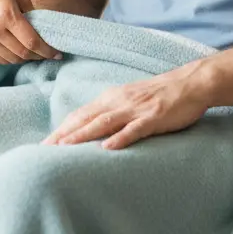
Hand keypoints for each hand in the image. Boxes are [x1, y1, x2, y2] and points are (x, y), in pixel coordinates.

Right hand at [0, 0, 61, 64]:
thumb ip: (30, 12)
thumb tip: (41, 29)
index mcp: (8, 15)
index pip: (32, 41)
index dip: (46, 51)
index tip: (57, 54)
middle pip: (22, 53)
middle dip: (39, 56)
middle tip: (48, 54)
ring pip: (11, 59)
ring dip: (25, 59)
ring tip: (34, 54)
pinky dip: (11, 59)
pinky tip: (18, 53)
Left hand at [42, 62, 210, 149]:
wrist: (190, 83)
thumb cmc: (160, 94)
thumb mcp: (130, 99)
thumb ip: (112, 112)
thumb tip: (92, 128)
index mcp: (112, 98)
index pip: (80, 114)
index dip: (62, 129)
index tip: (44, 144)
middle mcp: (119, 101)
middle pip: (85, 118)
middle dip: (64, 135)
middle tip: (43, 150)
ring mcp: (136, 109)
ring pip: (104, 123)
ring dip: (82, 135)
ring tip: (65, 148)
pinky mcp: (153, 117)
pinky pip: (134, 129)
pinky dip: (119, 138)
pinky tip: (107, 148)